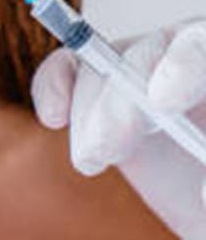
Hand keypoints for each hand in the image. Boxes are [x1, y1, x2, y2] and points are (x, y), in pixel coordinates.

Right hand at [31, 17, 205, 237]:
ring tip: (93, 158)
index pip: (200, 46)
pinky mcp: (103, 92)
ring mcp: (139, 73)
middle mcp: (179, 63)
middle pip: (145, 56)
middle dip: (119, 97)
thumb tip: (202, 191)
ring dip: (88, 110)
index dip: (180, 64)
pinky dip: (53, 84)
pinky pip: (69, 69)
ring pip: (101, 66)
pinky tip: (54, 115)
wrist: (205, 197)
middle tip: (107, 142)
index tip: (161, 102)